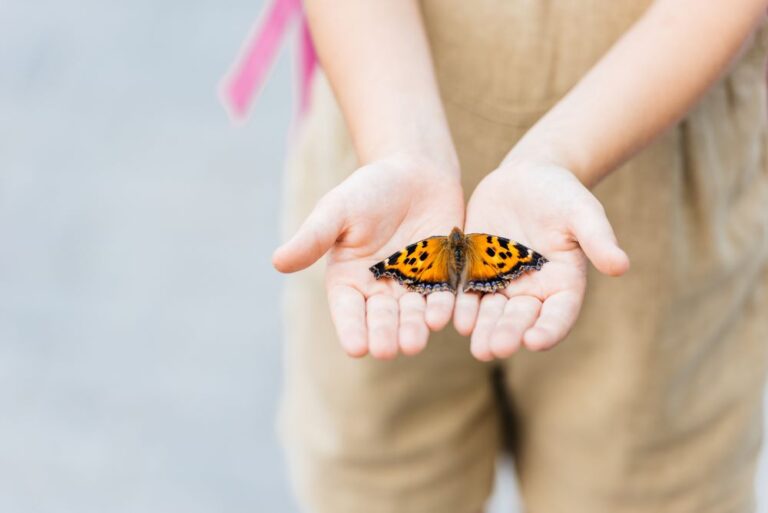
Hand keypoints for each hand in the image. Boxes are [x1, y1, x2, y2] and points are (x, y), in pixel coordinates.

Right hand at [273, 154, 463, 358]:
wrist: (415, 170)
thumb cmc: (368, 190)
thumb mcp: (337, 210)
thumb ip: (313, 237)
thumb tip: (278, 261)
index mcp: (349, 280)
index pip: (348, 311)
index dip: (352, 329)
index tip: (356, 348)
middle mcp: (381, 290)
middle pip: (382, 319)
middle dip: (385, 334)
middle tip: (388, 350)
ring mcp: (413, 286)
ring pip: (413, 314)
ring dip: (414, 329)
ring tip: (414, 343)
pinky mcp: (443, 277)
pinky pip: (443, 296)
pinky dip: (443, 307)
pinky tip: (442, 316)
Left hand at [455, 163, 629, 359]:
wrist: (526, 177)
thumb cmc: (562, 193)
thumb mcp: (582, 212)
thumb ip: (597, 238)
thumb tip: (621, 265)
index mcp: (563, 285)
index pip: (558, 315)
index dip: (548, 329)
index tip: (534, 341)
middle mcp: (532, 292)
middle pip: (520, 319)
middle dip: (507, 334)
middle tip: (493, 350)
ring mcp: (501, 284)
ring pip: (491, 313)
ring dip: (481, 329)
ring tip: (473, 345)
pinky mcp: (475, 272)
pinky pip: (466, 292)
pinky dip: (458, 305)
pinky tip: (448, 316)